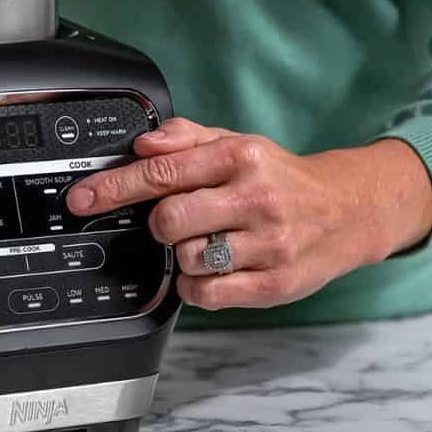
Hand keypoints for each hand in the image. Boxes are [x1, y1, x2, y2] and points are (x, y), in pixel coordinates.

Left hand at [66, 119, 431, 311]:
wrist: (349, 210)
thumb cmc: (281, 178)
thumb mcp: (237, 144)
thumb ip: (185, 139)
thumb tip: (141, 144)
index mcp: (241, 157)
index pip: (163, 172)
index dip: (114, 187)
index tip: (82, 199)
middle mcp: (256, 198)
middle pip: (169, 219)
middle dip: (158, 224)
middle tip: (173, 221)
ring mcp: (269, 245)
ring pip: (187, 258)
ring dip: (182, 254)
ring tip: (207, 242)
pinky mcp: (275, 284)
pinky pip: (208, 293)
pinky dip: (196, 285)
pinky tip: (211, 269)